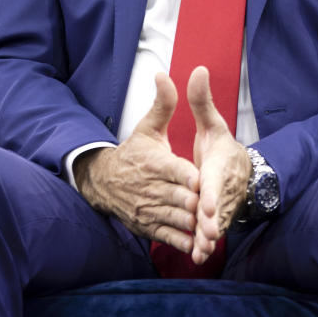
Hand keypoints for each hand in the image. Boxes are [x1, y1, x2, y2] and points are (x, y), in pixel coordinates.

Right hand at [74, 73, 200, 253]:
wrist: (103, 181)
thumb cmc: (132, 152)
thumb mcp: (147, 127)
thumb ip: (163, 104)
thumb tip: (164, 74)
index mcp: (154, 163)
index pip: (176, 171)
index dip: (191, 178)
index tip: (204, 180)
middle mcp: (150, 188)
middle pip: (179, 198)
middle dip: (197, 204)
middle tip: (214, 208)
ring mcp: (147, 209)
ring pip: (175, 219)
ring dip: (192, 225)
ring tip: (210, 226)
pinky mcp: (146, 226)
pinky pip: (166, 236)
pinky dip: (181, 240)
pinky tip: (196, 243)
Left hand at [186, 66, 251, 264]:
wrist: (242, 173)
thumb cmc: (221, 148)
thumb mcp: (213, 124)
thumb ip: (201, 101)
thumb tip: (197, 69)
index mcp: (221, 165)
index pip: (217, 180)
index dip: (212, 192)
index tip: (205, 202)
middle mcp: (224, 189)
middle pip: (219, 207)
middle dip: (212, 220)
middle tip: (204, 232)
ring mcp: (223, 207)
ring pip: (218, 224)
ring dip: (210, 236)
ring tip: (200, 249)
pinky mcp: (219, 220)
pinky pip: (214, 234)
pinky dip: (206, 245)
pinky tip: (197, 256)